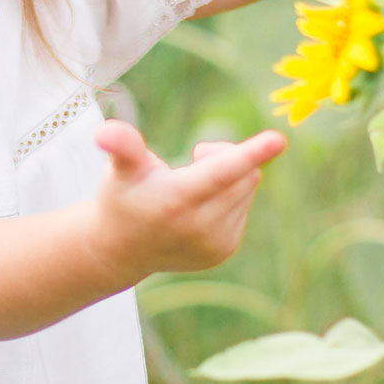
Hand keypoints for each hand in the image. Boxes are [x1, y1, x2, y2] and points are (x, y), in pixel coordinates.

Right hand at [88, 119, 285, 282]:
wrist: (122, 248)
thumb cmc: (123, 196)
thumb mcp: (119, 169)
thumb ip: (122, 147)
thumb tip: (104, 132)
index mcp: (175, 200)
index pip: (220, 172)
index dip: (250, 154)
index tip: (279, 139)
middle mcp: (199, 226)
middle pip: (242, 173)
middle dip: (224, 155)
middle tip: (195, 157)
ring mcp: (215, 243)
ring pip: (247, 187)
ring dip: (229, 176)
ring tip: (192, 186)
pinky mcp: (224, 251)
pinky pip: (245, 205)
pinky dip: (230, 196)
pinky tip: (200, 205)